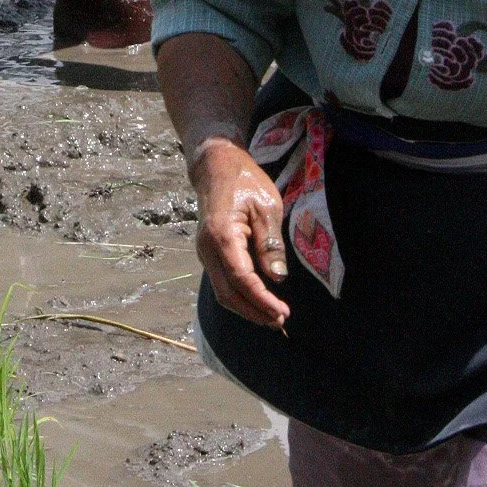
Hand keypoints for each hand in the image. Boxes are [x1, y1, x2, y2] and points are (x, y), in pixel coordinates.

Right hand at [191, 138, 290, 329]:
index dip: (262, 300)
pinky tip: (258, 300)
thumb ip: (271, 243)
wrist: (216, 165)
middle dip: (254, 311)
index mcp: (222, 235)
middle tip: (280, 321)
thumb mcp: (267, 206)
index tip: (283, 312)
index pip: (241, 279)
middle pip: (228, 293)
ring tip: (272, 316)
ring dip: (246, 308)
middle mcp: (207, 247)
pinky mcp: (207, 252)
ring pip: (222, 291)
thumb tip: (277, 278)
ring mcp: (204, 251)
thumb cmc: (245, 181)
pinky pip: (221, 282)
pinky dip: (239, 296)